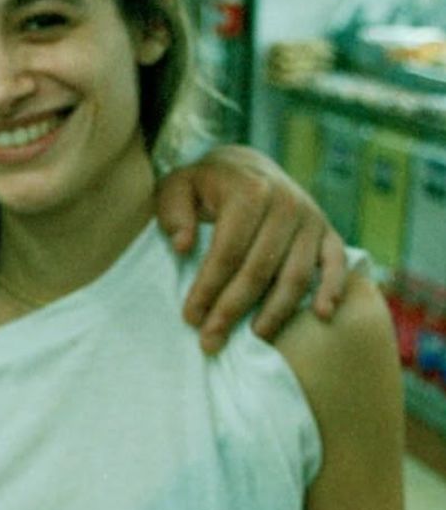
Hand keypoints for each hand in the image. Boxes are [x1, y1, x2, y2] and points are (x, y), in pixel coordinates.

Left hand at [154, 145, 346, 353]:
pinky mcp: (328, 232)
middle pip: (259, 269)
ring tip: (254, 337)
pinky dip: (333, 289)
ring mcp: (311, 218)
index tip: (190, 318)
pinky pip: (336, 263)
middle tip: (211, 341)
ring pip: (295, 274)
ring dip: (276, 311)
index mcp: (249, 191)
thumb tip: (182, 245)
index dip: (208, 288)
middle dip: (232, 309)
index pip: (228, 251)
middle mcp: (286, 203)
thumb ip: (173, 212)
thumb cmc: (205, 187)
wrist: (248, 168)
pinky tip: (321, 315)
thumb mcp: (177, 187)